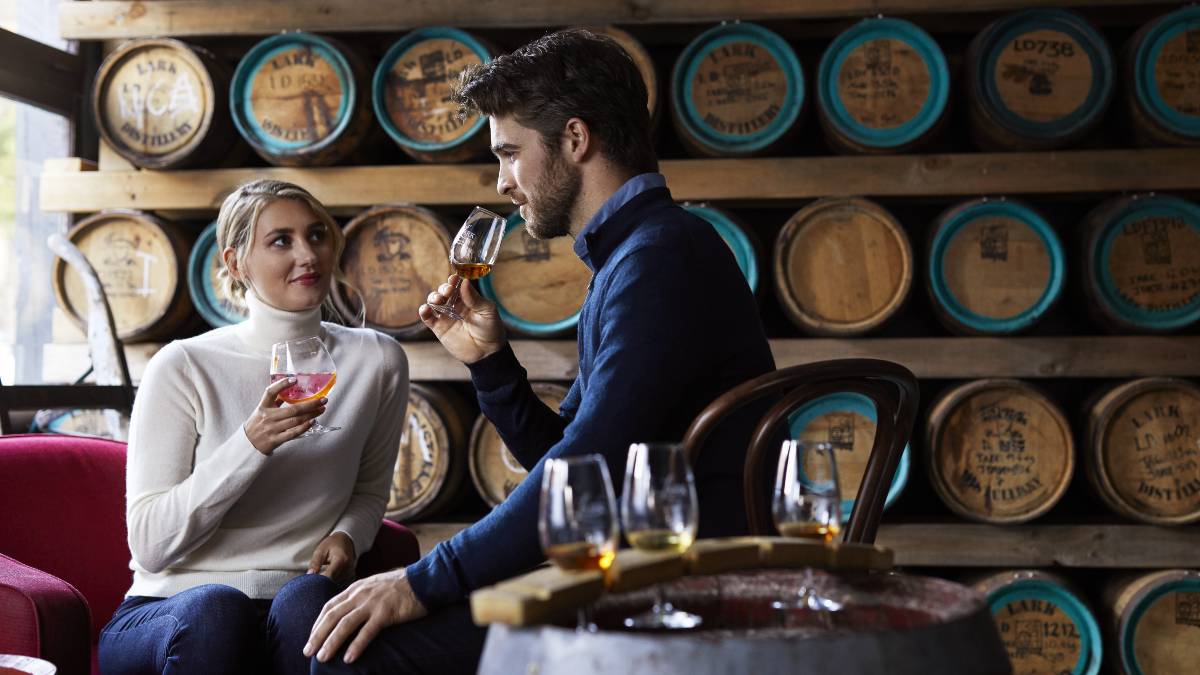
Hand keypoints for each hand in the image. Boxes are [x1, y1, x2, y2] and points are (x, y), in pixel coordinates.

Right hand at [242, 377, 326, 454]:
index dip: (282, 384)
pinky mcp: (276, 440)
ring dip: (311, 415)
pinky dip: (304, 427)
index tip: (295, 379)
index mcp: (263, 407)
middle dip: (310, 404)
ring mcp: (272, 429)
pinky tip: (313, 421)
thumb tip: (290, 390)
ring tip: (322, 410)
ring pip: (295, 421)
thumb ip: (274, 401)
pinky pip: (293, 433)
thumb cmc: (257, 424)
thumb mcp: (262, 410)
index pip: (270, 392)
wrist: (247, 444)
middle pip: (292, 409)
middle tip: (323, 400)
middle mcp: (268, 417)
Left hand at [304, 567, 427, 663]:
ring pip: (345, 624)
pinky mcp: (386, 613)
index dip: (317, 623)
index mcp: (356, 588)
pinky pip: (367, 632)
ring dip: (331, 642)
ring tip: (322, 658)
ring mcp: (373, 603)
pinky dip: (356, 645)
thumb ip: (360, 596)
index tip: (311, 638)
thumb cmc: (401, 586)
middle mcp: (360, 594)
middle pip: (332, 616)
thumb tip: (349, 611)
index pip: (329, 606)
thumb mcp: (374, 586)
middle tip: (308, 652)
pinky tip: (348, 658)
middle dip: (317, 635)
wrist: (424, 580)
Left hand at [307, 531, 356, 582]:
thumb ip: (315, 563)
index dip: (319, 583)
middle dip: (322, 586)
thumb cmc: (332, 544)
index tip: (311, 586)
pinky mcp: (351, 577)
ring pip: (337, 586)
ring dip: (328, 587)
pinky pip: (342, 585)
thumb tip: (309, 575)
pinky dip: (334, 586)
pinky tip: (328, 584)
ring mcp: (351, 573)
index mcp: (341, 560)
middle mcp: (348, 568)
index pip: (329, 577)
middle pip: (334, 583)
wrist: (346, 540)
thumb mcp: (321, 550)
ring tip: (320, 584)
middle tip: (313, 586)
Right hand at [417, 274, 506, 364]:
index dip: (454, 280)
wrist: (486, 353)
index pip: (457, 285)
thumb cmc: (491, 330)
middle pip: (443, 291)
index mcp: (468, 299)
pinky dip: (424, 311)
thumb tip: (464, 282)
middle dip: (443, 288)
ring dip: (433, 297)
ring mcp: (446, 316)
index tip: (453, 279)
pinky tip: (426, 309)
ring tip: (438, 300)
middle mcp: (456, 305)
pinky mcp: (439, 328)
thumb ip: (475, 298)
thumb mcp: (487, 311)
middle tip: (447, 292)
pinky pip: (427, 317)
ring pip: (433, 301)